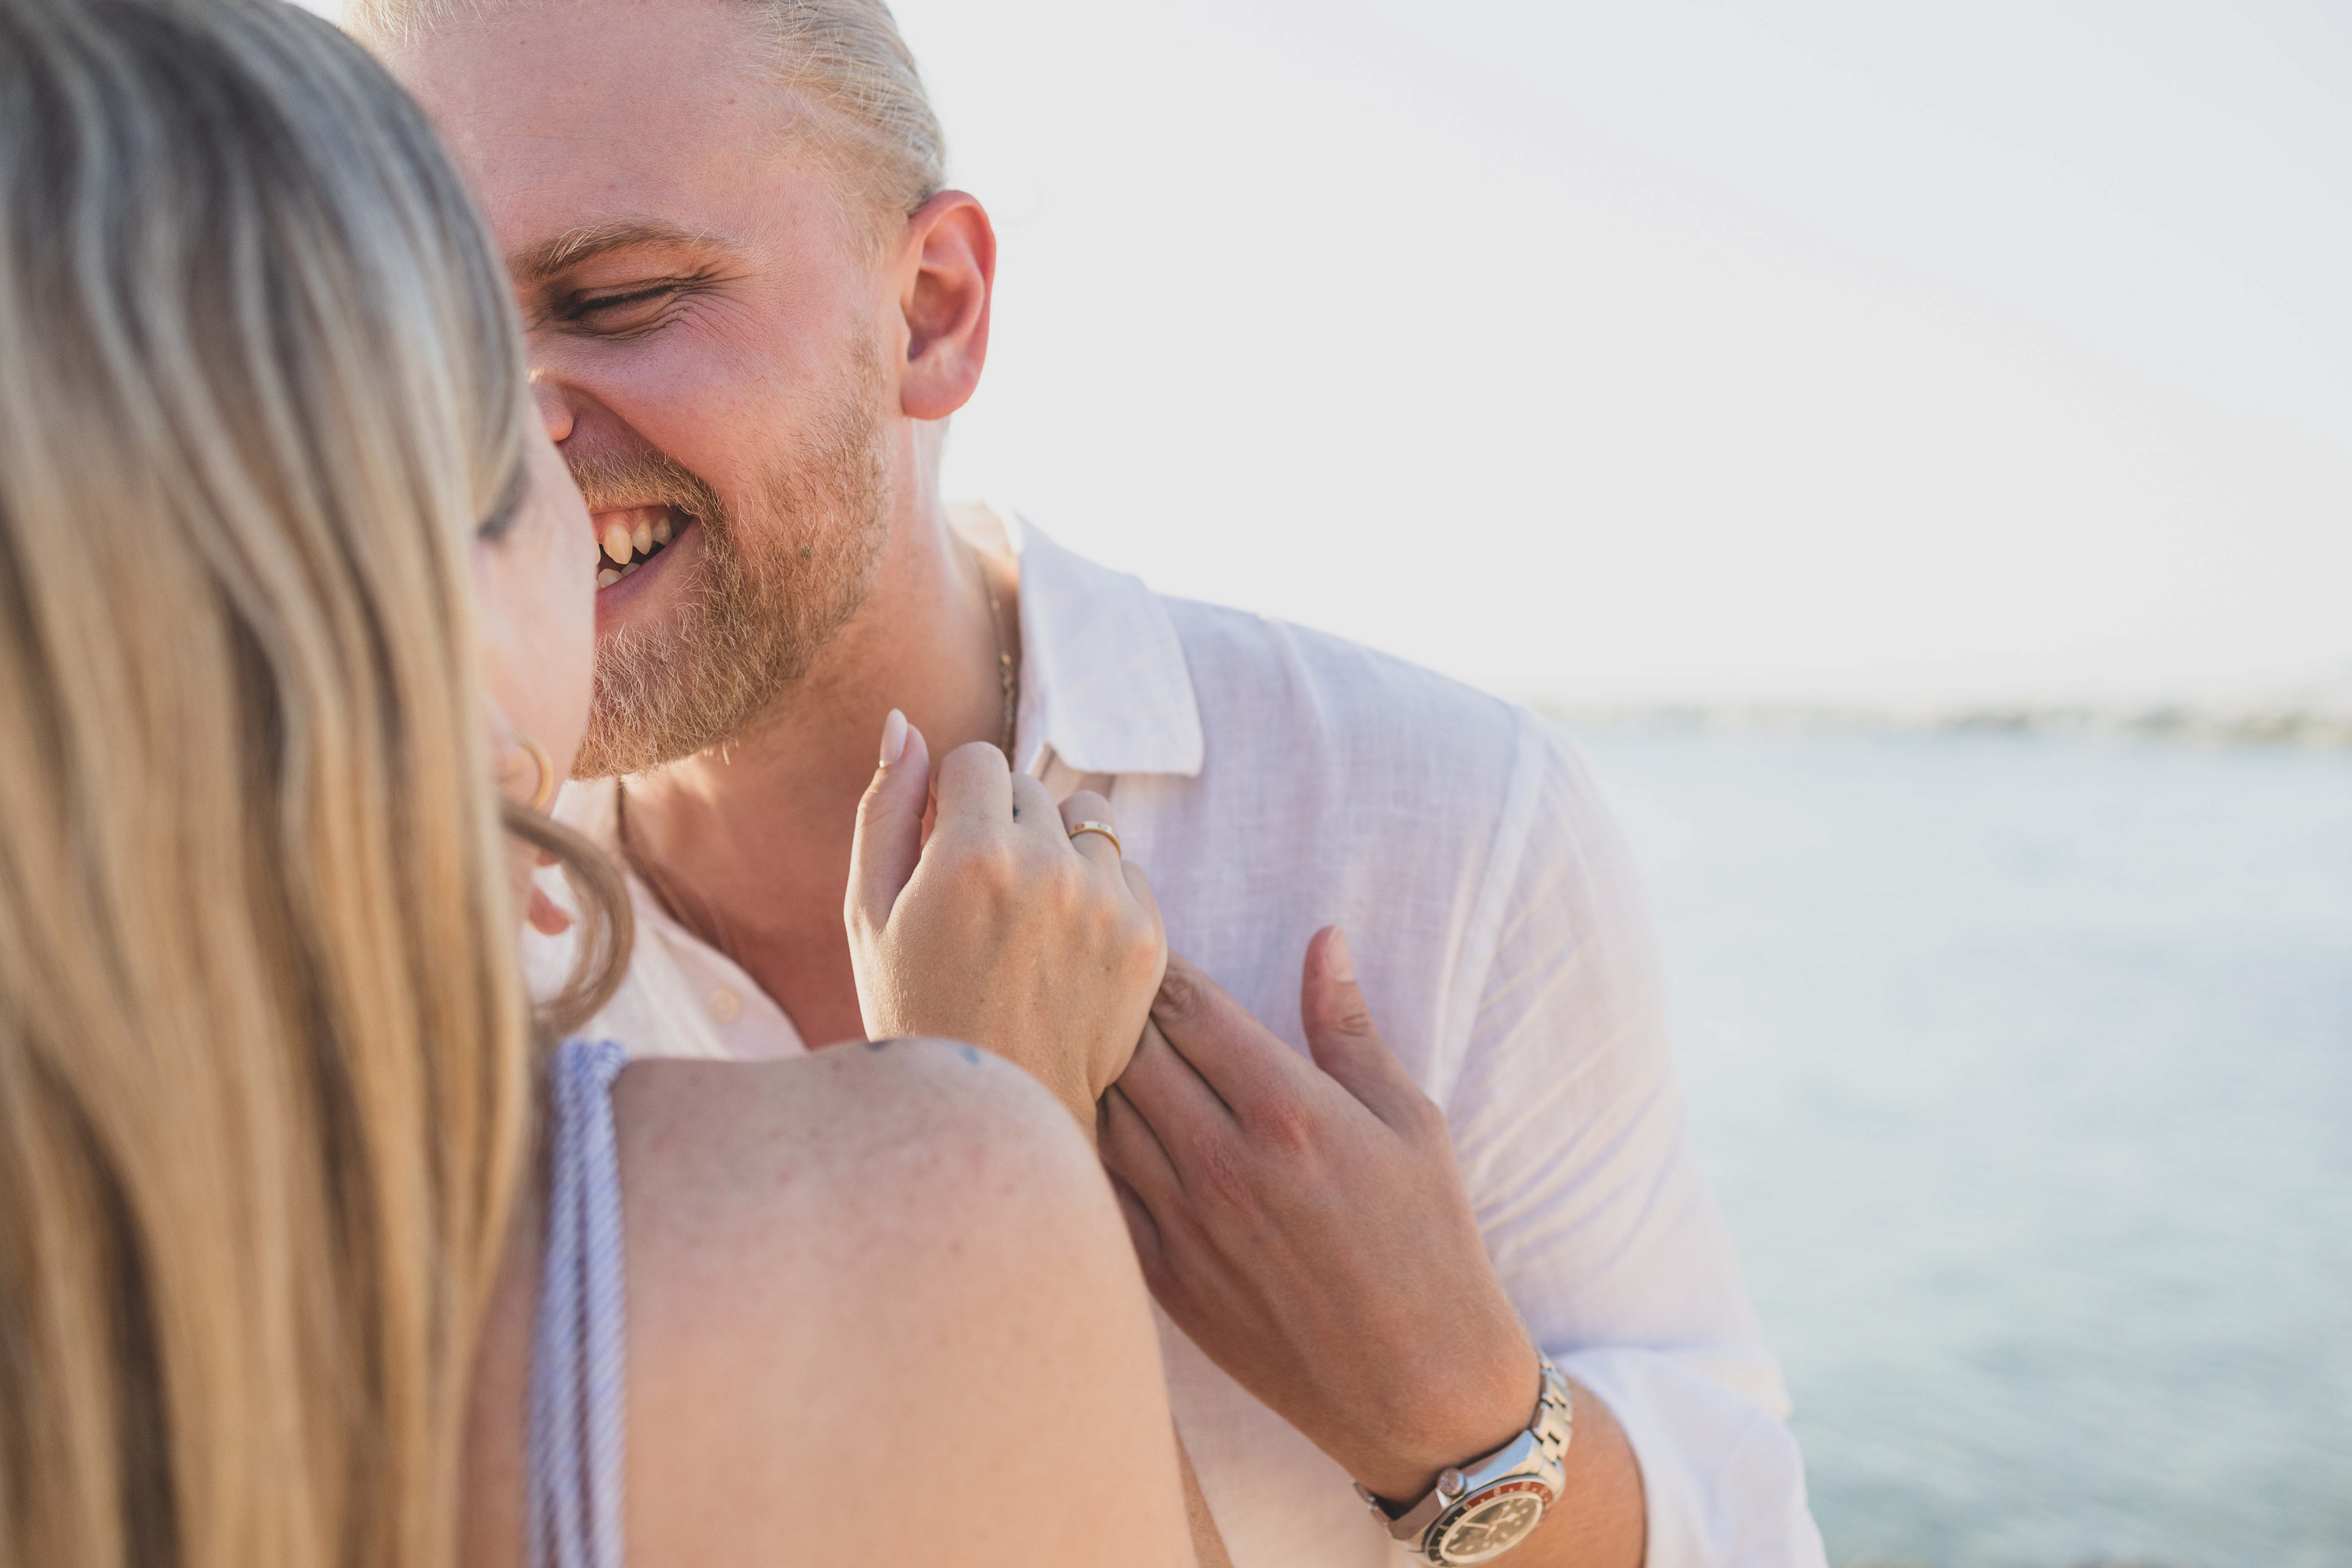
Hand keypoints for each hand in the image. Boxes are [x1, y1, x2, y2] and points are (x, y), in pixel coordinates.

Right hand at [846, 711, 1166, 1129]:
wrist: (998, 1115)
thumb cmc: (915, 1015)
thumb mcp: (869, 917)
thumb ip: (884, 810)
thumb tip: (902, 723)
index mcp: (970, 856)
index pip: (976, 760)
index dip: (952, 804)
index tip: (942, 855)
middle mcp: (1048, 869)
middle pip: (1030, 786)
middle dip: (1000, 823)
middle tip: (978, 902)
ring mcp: (1107, 904)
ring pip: (1086, 820)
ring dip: (1056, 848)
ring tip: (1025, 918)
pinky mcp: (1148, 938)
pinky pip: (1125, 869)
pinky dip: (1096, 893)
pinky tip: (1063, 948)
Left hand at [1100, 929, 1537, 1502]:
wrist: (1419, 1386)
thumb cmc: (1429, 1243)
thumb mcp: (1410, 1121)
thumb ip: (1349, 1027)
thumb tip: (1325, 939)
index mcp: (1288, 1109)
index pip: (1188, 1005)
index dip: (1156, 960)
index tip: (1139, 934)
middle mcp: (1224, 1160)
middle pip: (1129, 1049)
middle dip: (1110, 1003)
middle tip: (1094, 971)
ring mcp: (1184, 1222)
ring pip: (1100, 1112)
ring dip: (1087, 1066)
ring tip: (1076, 1030)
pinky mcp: (1162, 1276)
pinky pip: (1096, 1186)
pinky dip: (1081, 1141)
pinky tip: (1077, 1115)